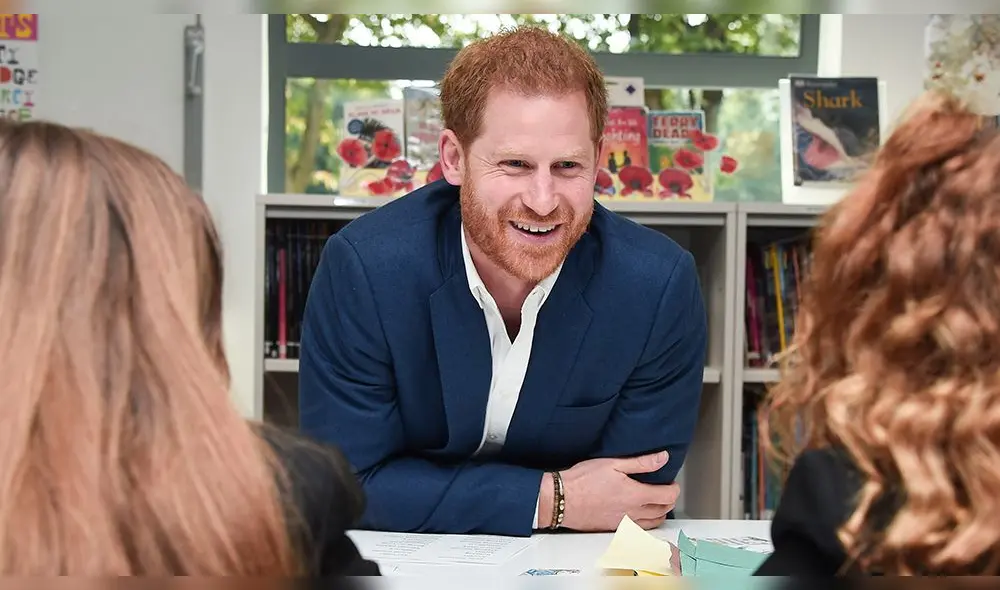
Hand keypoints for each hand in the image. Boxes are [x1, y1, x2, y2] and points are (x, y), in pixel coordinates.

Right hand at [556, 451, 678, 531]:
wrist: (562, 499)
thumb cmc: (583, 481)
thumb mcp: (613, 463)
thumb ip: (641, 462)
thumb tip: (662, 458)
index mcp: (636, 496)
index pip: (667, 496)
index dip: (673, 488)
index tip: (670, 482)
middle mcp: (633, 513)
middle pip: (663, 512)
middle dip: (668, 501)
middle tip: (664, 490)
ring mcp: (624, 524)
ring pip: (652, 523)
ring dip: (658, 513)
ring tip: (655, 503)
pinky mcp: (614, 529)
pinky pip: (638, 529)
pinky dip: (645, 522)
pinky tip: (637, 514)